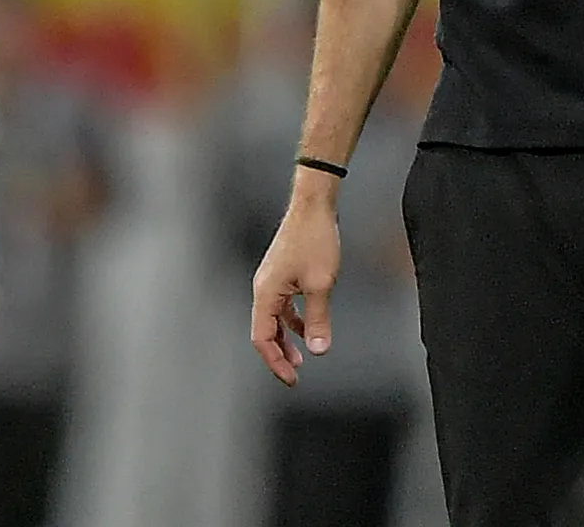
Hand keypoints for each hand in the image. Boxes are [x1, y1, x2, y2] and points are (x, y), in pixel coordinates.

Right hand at [250, 196, 341, 386]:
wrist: (314, 205)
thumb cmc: (314, 238)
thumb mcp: (321, 284)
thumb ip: (318, 320)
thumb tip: (318, 349)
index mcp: (265, 293)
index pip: (262, 339)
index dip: (275, 362)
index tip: (291, 378)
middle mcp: (263, 288)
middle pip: (264, 332)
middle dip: (279, 355)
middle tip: (294, 374)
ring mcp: (272, 280)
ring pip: (273, 320)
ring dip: (286, 339)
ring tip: (301, 357)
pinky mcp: (282, 273)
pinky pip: (283, 306)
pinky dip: (293, 320)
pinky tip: (309, 328)